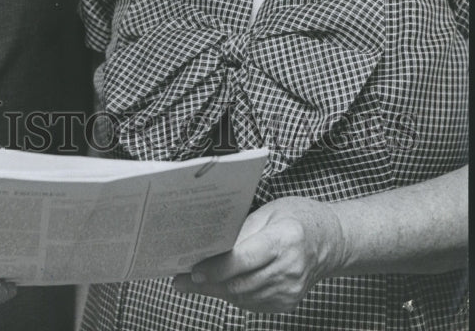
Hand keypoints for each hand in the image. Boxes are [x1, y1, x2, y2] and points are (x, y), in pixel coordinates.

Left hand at [173, 197, 343, 312]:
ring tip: (192, 284)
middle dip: (208, 284)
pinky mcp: (287, 302)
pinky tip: (218, 286)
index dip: (217, 268)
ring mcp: (290, 290)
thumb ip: (242, 230)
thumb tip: (210, 246)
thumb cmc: (298, 217)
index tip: (193, 270)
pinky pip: (252, 302)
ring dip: (216, 292)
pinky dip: (232, 295)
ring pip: (243, 297)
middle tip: (181, 280)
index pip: (245, 259)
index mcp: (285, 239)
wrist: (331, 240)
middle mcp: (289, 269)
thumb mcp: (270, 211)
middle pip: (240, 283)